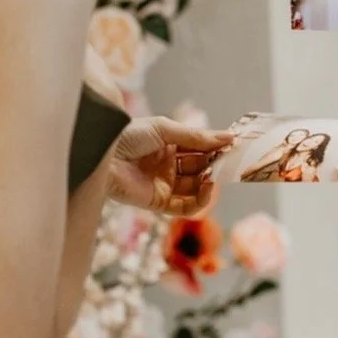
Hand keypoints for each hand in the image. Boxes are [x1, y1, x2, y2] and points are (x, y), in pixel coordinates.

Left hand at [108, 118, 232, 216]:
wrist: (102, 155)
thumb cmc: (128, 136)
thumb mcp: (165, 129)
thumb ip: (197, 137)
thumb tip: (229, 137)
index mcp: (169, 145)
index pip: (200, 148)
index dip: (217, 148)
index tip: (235, 146)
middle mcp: (168, 166)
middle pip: (201, 168)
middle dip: (216, 165)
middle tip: (231, 162)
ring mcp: (164, 185)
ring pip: (196, 188)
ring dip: (210, 183)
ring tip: (217, 174)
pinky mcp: (158, 202)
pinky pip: (185, 207)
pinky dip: (200, 201)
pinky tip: (208, 187)